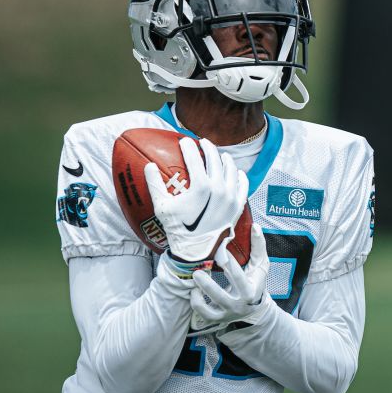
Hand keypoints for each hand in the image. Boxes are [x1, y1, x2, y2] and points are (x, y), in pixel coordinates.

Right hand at [144, 137, 247, 265]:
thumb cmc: (177, 229)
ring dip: (225, 159)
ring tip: (221, 155)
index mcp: (201, 186)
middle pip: (215, 160)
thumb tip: (148, 165)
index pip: (195, 158)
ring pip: (231, 169)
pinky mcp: (238, 205)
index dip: (188, 147)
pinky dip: (240, 176)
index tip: (184, 141)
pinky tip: (237, 171)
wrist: (196, 251)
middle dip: (208, 148)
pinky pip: (243, 185)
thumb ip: (155, 184)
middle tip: (202, 143)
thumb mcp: (162, 207)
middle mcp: (219, 188)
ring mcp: (231, 197)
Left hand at [190, 224, 271, 328]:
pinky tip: (193, 291)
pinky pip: (203, 314)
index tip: (221, 251)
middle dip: (208, 286)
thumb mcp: (261, 264)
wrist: (254, 307)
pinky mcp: (217, 318)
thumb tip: (255, 226)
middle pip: (221, 297)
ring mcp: (227, 313)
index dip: (229, 264)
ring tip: (193, 282)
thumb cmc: (256, 280)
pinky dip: (196, 304)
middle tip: (197, 272)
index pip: (239, 278)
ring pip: (209, 310)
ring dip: (198, 297)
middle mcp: (238, 305)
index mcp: (250, 291)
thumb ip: (259, 245)